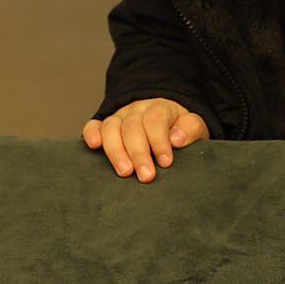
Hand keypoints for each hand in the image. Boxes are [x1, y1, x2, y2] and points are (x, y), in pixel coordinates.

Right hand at [81, 99, 208, 181]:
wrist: (166, 118)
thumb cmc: (180, 129)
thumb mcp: (193, 126)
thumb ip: (190, 129)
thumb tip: (176, 138)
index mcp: (160, 107)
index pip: (155, 120)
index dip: (159, 141)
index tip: (165, 162)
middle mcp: (137, 110)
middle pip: (132, 127)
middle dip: (139, 153)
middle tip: (146, 176)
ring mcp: (119, 117)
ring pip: (111, 127)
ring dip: (116, 151)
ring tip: (124, 172)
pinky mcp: (106, 126)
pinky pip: (94, 125)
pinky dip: (91, 133)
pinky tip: (93, 145)